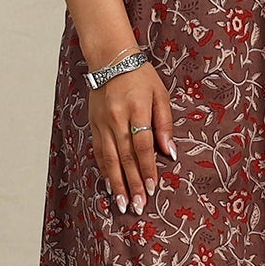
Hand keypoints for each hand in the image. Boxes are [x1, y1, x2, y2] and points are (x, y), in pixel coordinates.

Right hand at [88, 55, 175, 214]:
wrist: (110, 59)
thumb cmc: (140, 76)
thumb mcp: (160, 95)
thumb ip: (164, 124)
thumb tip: (170, 152)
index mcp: (137, 110)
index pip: (142, 146)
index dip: (147, 169)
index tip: (152, 188)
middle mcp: (117, 118)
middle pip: (125, 157)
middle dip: (132, 184)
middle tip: (138, 206)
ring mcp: (102, 123)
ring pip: (110, 159)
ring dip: (117, 183)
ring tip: (123, 203)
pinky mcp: (94, 125)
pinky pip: (99, 152)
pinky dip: (105, 170)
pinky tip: (110, 185)